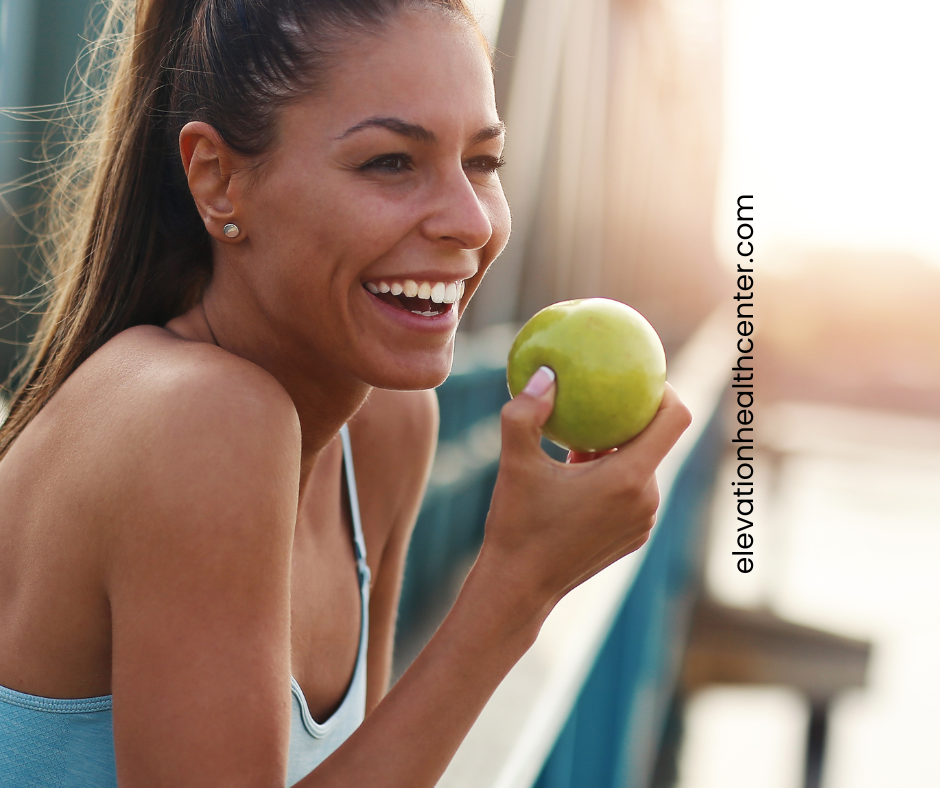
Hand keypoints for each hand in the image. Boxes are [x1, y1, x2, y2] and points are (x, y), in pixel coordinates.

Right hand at [477, 369, 691, 614]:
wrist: (519, 588)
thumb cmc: (517, 525)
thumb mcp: (515, 462)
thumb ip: (526, 412)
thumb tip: (547, 374)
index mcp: (628, 478)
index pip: (674, 419)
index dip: (664, 391)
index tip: (637, 378)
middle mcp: (646, 500)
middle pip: (656, 441)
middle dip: (629, 419)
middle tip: (595, 401)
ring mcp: (644, 522)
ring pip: (642, 467)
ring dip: (617, 450)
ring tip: (579, 440)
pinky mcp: (634, 537)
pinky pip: (633, 493)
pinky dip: (613, 477)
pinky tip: (576, 475)